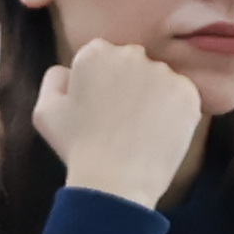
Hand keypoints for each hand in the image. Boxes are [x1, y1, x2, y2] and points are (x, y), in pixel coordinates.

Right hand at [34, 42, 206, 209]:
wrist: (116, 179)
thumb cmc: (76, 147)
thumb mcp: (45, 111)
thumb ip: (54, 79)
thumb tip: (68, 69)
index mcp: (95, 53)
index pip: (102, 54)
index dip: (100, 81)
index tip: (100, 104)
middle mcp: (131, 55)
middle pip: (133, 62)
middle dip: (128, 82)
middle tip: (120, 117)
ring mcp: (164, 73)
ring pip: (159, 78)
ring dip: (153, 95)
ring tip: (138, 128)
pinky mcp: (188, 93)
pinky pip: (181, 96)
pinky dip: (173, 110)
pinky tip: (157, 131)